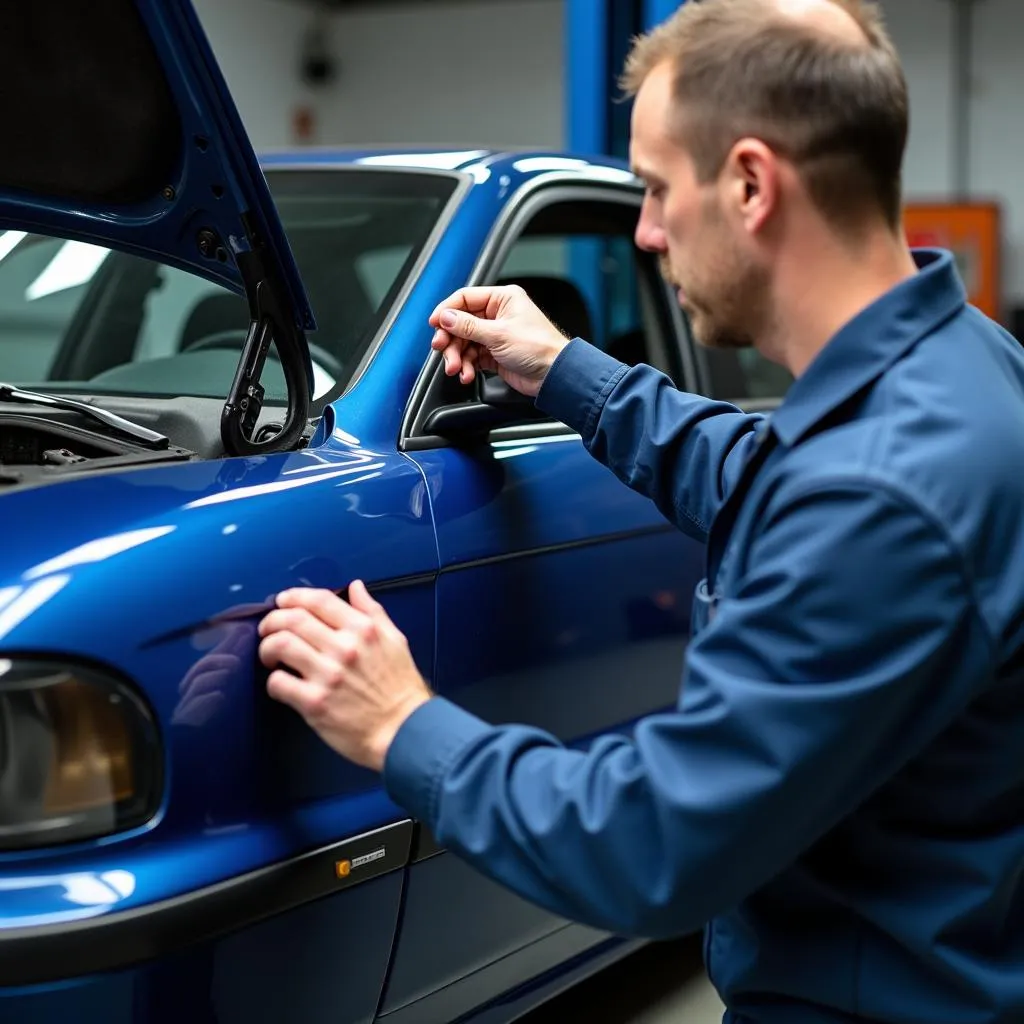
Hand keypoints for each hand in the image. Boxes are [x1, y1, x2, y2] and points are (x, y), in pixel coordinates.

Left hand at [257, 581, 431, 771]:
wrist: (405, 730)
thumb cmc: (401, 687)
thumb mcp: (395, 640)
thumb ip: (373, 611)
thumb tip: (356, 587)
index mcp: (363, 629)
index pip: (319, 600)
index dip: (294, 596)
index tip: (283, 601)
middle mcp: (344, 648)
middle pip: (293, 619)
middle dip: (272, 620)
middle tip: (268, 629)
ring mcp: (328, 675)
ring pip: (280, 645)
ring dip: (267, 647)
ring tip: (270, 656)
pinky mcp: (315, 703)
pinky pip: (279, 683)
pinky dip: (273, 681)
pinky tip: (280, 683)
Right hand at [428, 285, 569, 396]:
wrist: (554, 375)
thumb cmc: (540, 348)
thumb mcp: (499, 334)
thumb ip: (468, 326)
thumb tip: (445, 317)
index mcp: (502, 299)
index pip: (465, 298)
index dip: (446, 310)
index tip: (434, 323)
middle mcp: (497, 314)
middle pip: (460, 323)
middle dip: (450, 339)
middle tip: (442, 350)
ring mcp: (495, 335)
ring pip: (464, 342)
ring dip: (457, 357)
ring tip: (457, 368)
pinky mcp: (494, 354)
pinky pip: (472, 357)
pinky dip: (466, 366)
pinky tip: (467, 374)